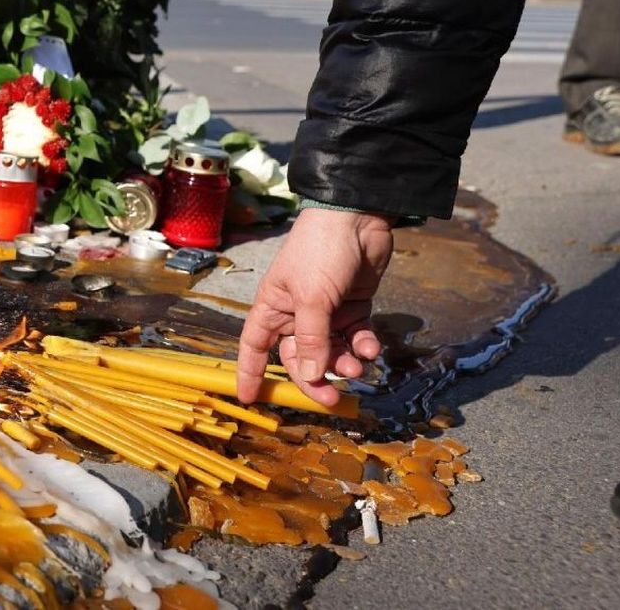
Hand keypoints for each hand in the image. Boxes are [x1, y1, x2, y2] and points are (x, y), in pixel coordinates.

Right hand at [236, 208, 392, 407]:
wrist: (356, 219)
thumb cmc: (320, 252)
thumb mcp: (312, 298)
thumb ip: (312, 340)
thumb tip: (312, 377)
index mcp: (273, 307)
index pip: (254, 347)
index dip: (250, 372)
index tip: (249, 398)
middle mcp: (296, 313)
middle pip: (299, 358)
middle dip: (315, 379)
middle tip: (332, 400)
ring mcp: (326, 311)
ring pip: (330, 351)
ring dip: (344, 362)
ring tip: (358, 365)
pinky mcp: (353, 307)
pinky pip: (355, 337)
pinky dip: (364, 345)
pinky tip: (371, 346)